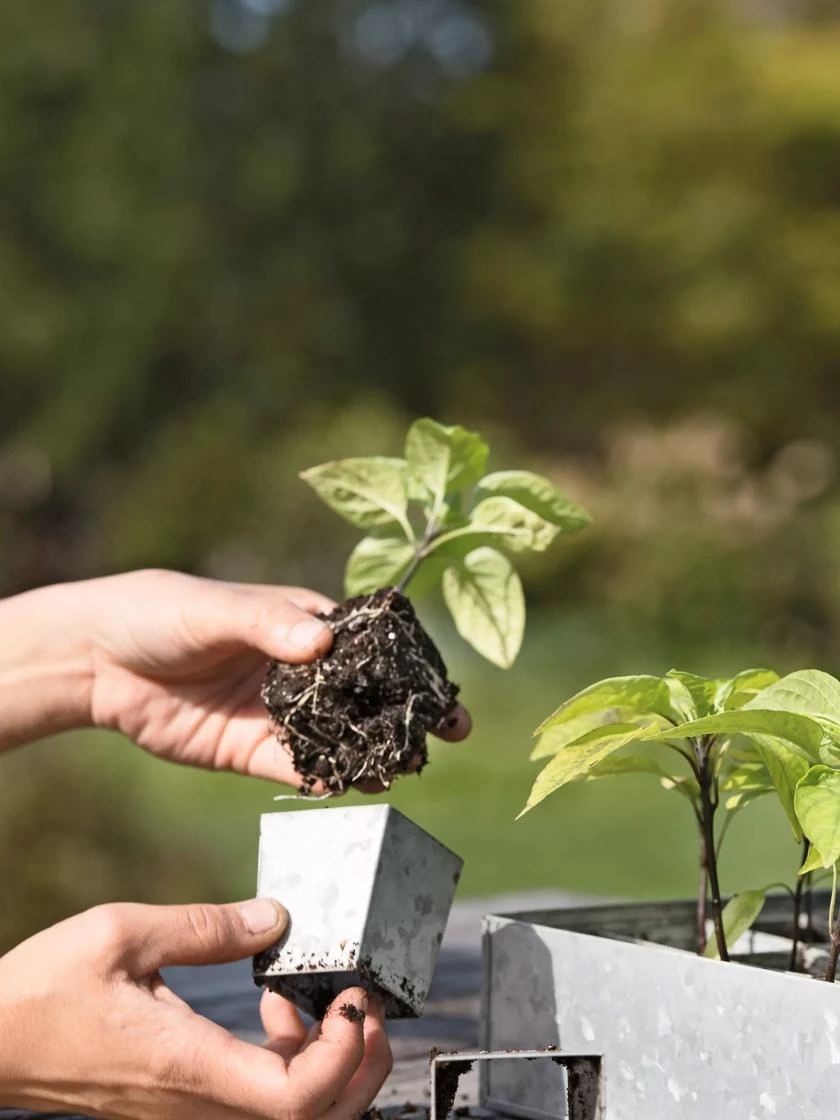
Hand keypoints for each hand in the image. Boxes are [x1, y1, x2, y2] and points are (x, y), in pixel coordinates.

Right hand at [0, 898, 391, 1119]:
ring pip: (292, 1114)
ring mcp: (190, 1108)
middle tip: (365, 1002)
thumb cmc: (42, 991)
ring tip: (325, 996)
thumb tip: (277, 918)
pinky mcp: (183, 1099)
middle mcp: (197, 1103)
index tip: (352, 1000)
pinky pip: (261, 1097)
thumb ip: (206, 926)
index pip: (297, 1101)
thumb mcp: (122, 934)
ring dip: (331, 1061)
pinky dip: (293, 1058)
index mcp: (187, 1066)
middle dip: (361, 1066)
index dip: (344, 1057)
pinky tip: (276, 1005)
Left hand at [85, 571, 470, 788]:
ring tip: (407, 767)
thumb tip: (323, 643)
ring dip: (372, 751)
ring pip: (336, 736)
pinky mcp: (247, 750)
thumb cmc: (161, 612)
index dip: (408, 662)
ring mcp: (275, 713)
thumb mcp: (215, 610)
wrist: (97, 659)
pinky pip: (295, 768)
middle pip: (363, 695)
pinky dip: (324, 777)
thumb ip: (269, 625)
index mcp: (300, 623)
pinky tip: (353, 786)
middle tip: (449, 733)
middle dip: (405, 713)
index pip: (367, 644)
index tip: (444, 680)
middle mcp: (298, 671)